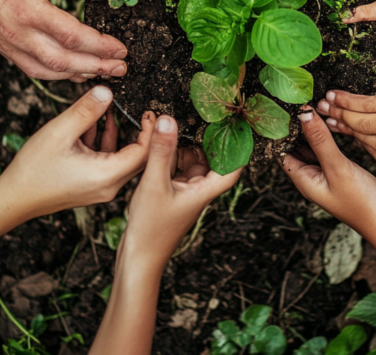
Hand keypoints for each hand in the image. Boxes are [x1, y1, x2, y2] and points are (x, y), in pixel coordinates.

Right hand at [0, 87, 153, 218]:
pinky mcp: (91, 185)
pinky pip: (107, 161)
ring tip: (111, 109)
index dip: (151, 130)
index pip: (145, 153)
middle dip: (139, 131)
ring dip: (118, 133)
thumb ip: (86, 110)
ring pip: (121, 157)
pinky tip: (94, 123)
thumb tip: (107, 90)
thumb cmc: (33, 170)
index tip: (148, 111)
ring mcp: (100, 187)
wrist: (11, 199)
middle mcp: (109, 186)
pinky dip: (104, 142)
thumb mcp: (60, 132)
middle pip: (138, 157)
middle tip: (139, 109)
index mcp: (107, 176)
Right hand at [120, 115, 241, 269]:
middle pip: (212, 160)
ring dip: (186, 146)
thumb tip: (169, 121)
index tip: (235, 125)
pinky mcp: (173, 193)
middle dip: (206, 140)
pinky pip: (179, 169)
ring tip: (175, 127)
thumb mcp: (155, 183)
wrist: (138, 259)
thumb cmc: (151, 230)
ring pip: (194, 162)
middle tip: (199, 118)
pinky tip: (162, 146)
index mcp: (205, 190)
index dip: (237, 146)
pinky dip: (173, 157)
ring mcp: (187, 192)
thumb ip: (162, 151)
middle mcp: (200, 190)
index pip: (233, 166)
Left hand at [279, 106, 375, 245]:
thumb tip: (303, 114)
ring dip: (313, 130)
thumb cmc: (362, 204)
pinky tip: (332, 122)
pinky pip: (329, 150)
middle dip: (297, 127)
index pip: (282, 151)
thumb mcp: (337, 168)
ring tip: (313, 105)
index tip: (283, 107)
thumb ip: (320, 140)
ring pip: (314, 147)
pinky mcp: (342, 171)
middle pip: (297, 147)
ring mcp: (327, 174)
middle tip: (298, 99)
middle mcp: (312, 177)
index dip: (281, 131)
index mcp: (303, 180)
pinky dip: (328, 137)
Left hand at [316, 65, 375, 167]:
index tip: (328, 96)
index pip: (363, 105)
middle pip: (361, 127)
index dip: (342, 101)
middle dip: (339, 118)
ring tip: (338, 125)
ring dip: (352, 135)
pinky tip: (364, 140)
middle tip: (324, 110)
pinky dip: (372, 149)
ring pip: (371, 146)